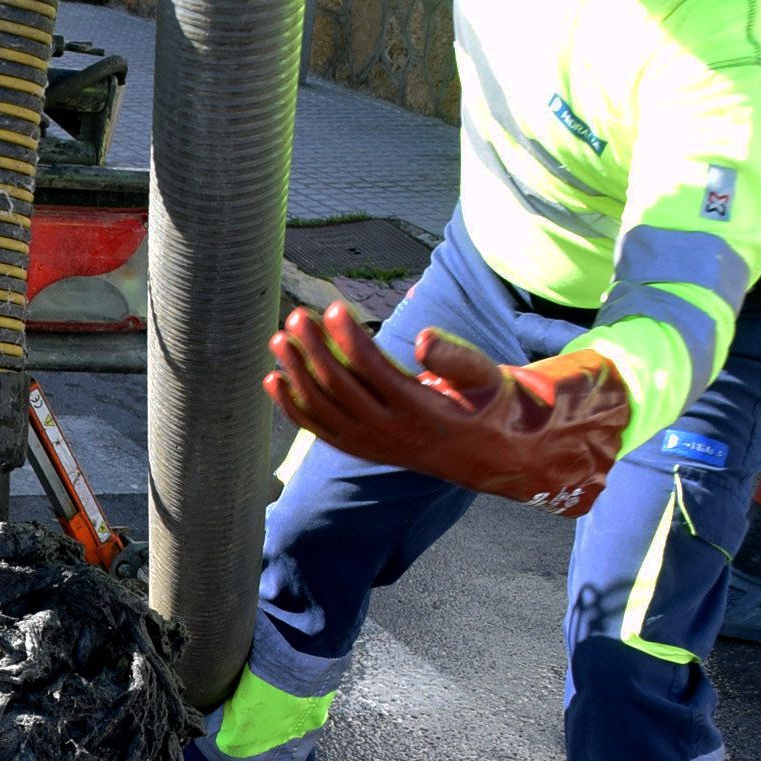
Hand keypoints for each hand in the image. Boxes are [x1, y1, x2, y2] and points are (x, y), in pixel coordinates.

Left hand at [265, 302, 631, 517]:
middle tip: (298, 315)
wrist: (486, 452)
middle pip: (340, 388)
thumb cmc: (486, 402)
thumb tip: (422, 338)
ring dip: (296, 373)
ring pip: (322, 408)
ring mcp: (370, 444)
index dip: (350, 338)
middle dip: (314, 349)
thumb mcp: (486, 377)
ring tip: (280, 338)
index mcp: (420, 411)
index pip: (374, 370)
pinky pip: (318, 429)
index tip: (333, 307)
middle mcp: (390, 432)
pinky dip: (292, 406)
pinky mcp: (359, 448)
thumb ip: (455, 358)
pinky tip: (273, 379)